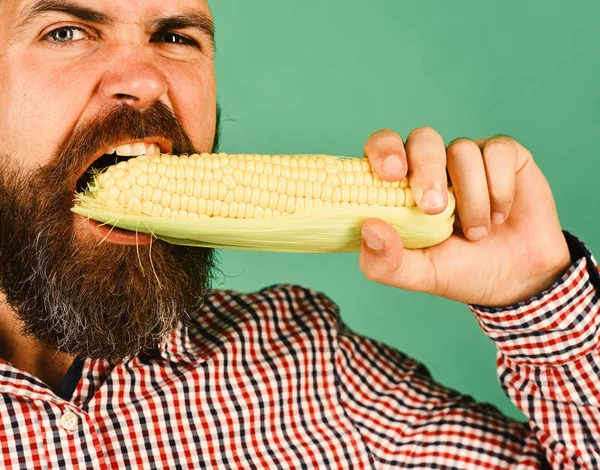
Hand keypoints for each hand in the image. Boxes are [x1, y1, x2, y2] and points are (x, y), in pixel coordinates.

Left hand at [359, 128, 571, 306]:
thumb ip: (386, 262)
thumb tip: (368, 228)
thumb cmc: (461, 271)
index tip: (390, 175)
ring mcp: (469, 159)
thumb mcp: (420, 275)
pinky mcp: (505, 158)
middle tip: (434, 208)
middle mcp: (434, 166)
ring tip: (477, 233)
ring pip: (463, 150)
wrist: (518, 280)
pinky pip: (499, 152)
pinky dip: (499, 188)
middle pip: (422, 139)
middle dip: (427, 169)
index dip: (383, 150)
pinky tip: (500, 216)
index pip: (381, 148)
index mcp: (402, 186)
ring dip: (472, 197)